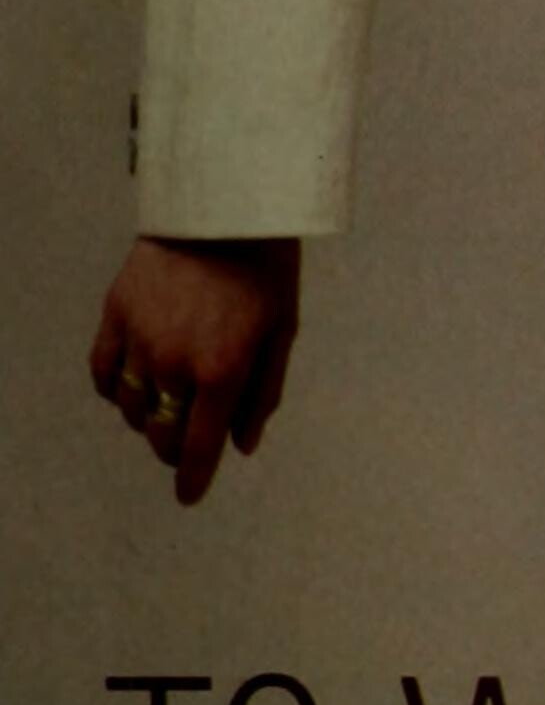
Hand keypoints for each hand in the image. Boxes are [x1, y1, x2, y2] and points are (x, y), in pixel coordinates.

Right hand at [90, 236, 301, 506]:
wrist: (222, 207)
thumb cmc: (265, 270)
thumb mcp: (282, 332)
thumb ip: (262, 394)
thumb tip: (241, 446)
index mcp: (222, 371)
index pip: (199, 447)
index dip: (193, 480)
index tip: (188, 498)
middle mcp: (175, 363)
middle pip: (161, 435)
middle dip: (175, 448)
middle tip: (188, 442)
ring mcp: (139, 340)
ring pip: (129, 409)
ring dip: (148, 419)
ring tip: (167, 406)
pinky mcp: (115, 315)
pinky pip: (102, 373)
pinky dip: (114, 390)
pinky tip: (132, 386)